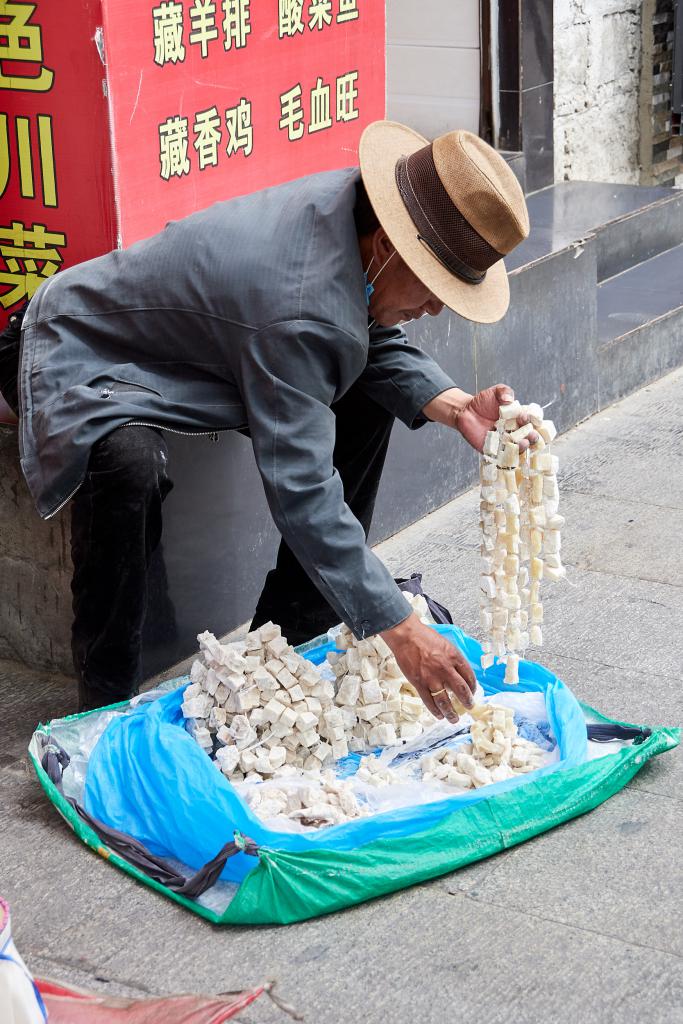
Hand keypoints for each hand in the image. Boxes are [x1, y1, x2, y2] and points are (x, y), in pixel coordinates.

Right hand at [380, 613, 475, 722]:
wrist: (406, 636)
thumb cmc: (424, 637)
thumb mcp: (446, 644)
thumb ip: (453, 659)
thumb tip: (458, 674)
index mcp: (455, 657)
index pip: (469, 676)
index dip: (473, 687)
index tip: (473, 692)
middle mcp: (446, 669)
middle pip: (461, 691)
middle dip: (467, 702)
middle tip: (469, 707)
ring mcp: (432, 678)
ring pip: (445, 701)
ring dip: (451, 712)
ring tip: (454, 718)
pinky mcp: (419, 683)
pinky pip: (429, 701)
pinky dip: (435, 710)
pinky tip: (439, 715)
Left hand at [423, 384, 538, 452]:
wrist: (466, 411)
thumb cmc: (483, 401)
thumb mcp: (496, 392)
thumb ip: (504, 391)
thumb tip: (509, 399)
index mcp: (517, 418)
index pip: (528, 422)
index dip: (529, 421)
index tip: (524, 417)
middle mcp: (513, 431)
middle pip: (527, 437)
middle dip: (532, 437)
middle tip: (532, 435)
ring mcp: (504, 442)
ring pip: (517, 448)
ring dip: (522, 448)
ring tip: (524, 444)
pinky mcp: (493, 451)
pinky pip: (502, 457)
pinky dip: (507, 457)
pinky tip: (510, 455)